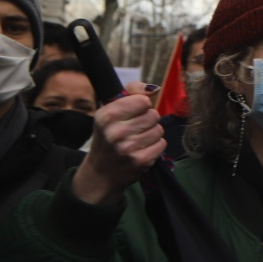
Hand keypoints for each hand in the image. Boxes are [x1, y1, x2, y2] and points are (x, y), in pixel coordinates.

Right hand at [72, 82, 164, 205]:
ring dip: (152, 134)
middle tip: (134, 129)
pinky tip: (142, 150)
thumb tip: (153, 89)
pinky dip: (155, 146)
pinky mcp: (140, 161)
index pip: (143, 101)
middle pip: (153, 115)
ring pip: (159, 129)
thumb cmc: (109, 137)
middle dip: (148, 121)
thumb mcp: (111, 111)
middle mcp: (115, 132)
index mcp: (106, 116)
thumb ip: (132, 93)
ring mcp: (127, 148)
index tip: (132, 113)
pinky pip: (161, 144)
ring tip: (137, 140)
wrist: (100, 173)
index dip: (141, 106)